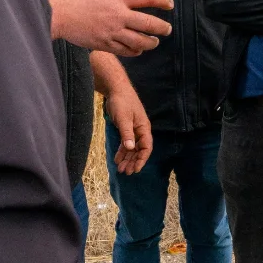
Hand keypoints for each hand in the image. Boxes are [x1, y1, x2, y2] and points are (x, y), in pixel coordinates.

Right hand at [48, 0, 173, 55]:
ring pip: (140, 40)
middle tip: (167, 29)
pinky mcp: (104, 44)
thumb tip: (132, 3)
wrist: (57, 12)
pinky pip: (126, 50)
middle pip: (149, 23)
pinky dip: (135, 51)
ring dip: (151, 42)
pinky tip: (138, 50)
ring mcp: (112, 31)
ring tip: (155, 41)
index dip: (162, 0)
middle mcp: (119, 14)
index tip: (170, 4)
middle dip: (162, 28)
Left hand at [91, 52, 152, 172]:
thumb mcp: (124, 118)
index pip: (146, 147)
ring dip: (127, 159)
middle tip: (125, 172)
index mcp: (144, 128)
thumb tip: (130, 148)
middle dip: (133, 162)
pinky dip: (122, 152)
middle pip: (139, 150)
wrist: (116, 90)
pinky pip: (126, 143)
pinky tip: (117, 159)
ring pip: (132, 148)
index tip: (135, 169)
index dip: (142, 159)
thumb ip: (127, 134)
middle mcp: (140, 130)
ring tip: (120, 169)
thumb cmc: (122, 102)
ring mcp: (133, 130)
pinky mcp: (126, 129)